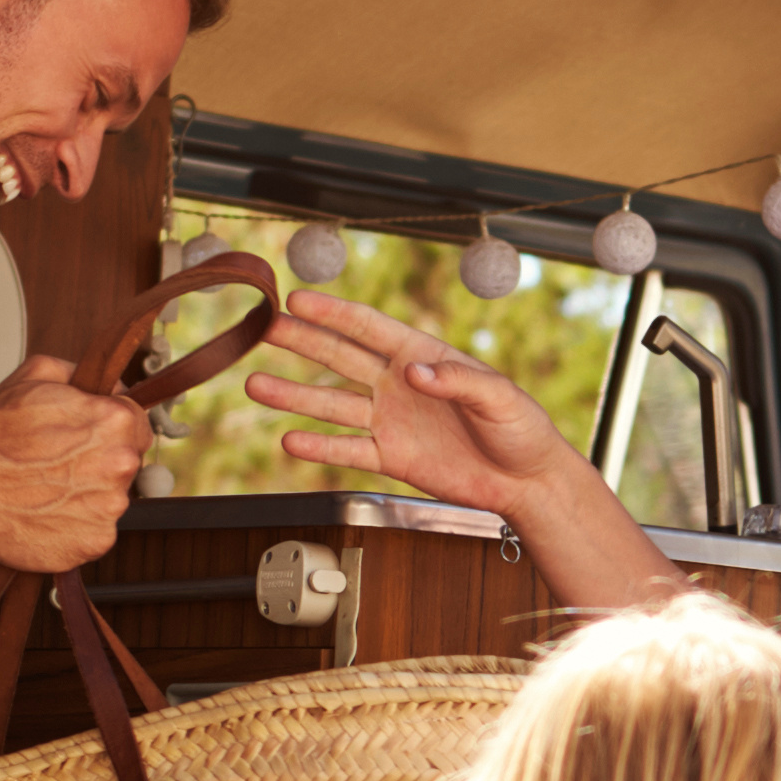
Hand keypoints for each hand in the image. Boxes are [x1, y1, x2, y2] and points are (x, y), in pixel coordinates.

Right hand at [0, 357, 146, 568]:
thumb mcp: (36, 375)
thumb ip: (82, 373)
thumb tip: (106, 383)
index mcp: (115, 421)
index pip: (137, 421)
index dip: (110, 425)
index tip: (89, 434)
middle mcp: (121, 465)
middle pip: (126, 461)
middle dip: (99, 459)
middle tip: (59, 461)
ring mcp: (110, 508)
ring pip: (110, 498)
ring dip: (87, 494)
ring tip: (47, 488)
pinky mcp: (94, 542)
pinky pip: (95, 530)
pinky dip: (75, 524)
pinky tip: (47, 512)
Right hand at [242, 293, 587, 515]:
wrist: (525, 480)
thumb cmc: (521, 429)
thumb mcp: (499, 396)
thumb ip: (457, 380)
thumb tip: (414, 372)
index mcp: (423, 354)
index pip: (369, 327)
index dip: (332, 312)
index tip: (297, 299)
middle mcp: (398, 383)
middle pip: (339, 357)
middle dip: (300, 341)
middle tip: (262, 329)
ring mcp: (391, 419)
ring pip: (332, 404)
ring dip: (294, 395)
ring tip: (255, 384)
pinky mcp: (391, 457)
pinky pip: (347, 449)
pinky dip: (318, 447)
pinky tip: (289, 440)